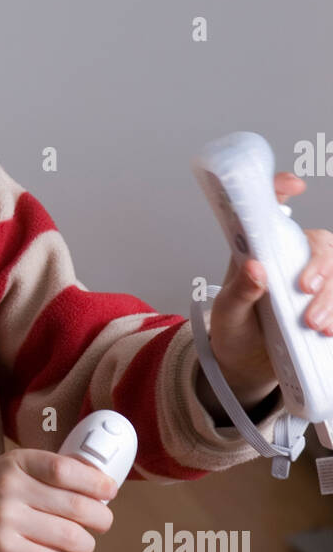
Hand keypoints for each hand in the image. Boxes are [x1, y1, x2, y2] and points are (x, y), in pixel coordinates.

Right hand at [0, 447, 115, 551]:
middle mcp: (9, 488)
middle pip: (78, 506)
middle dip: (101, 519)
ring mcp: (4, 520)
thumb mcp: (8, 477)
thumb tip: (99, 482)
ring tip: (78, 546)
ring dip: (84, 546)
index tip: (109, 490)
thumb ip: (46, 477)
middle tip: (101, 524)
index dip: (96, 481)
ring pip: (72, 538)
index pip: (66, 468)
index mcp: (15, 464)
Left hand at [208, 172, 332, 405]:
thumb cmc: (232, 331)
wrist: (245, 365)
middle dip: (319, 265)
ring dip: (331, 295)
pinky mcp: (324, 302)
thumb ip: (240, 292)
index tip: (294, 186)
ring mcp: (310, 279)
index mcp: (258, 250)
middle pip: (319, 243)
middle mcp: (288, 258)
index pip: (271, 210)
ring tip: (313, 324)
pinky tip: (328, 331)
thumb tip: (255, 268)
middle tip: (306, 289)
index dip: (281, 190)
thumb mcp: (228, 313)